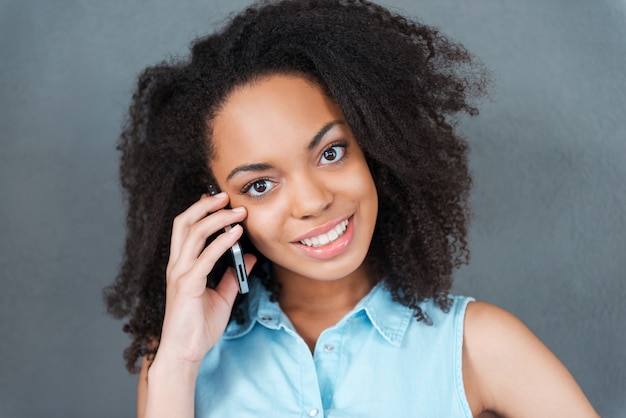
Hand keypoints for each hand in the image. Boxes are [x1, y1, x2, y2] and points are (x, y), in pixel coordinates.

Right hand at [155, 192, 255, 368]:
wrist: (184, 353)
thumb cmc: (198, 328)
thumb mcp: (222, 297)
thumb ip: (233, 276)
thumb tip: (249, 257)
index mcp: (182, 266)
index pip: (185, 228)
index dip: (200, 210)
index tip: (220, 200)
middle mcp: (177, 265)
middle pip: (184, 223)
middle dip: (204, 205)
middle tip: (226, 196)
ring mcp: (180, 274)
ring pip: (193, 233)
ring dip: (217, 218)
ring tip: (237, 211)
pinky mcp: (188, 285)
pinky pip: (205, 257)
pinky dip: (222, 241)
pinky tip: (236, 233)